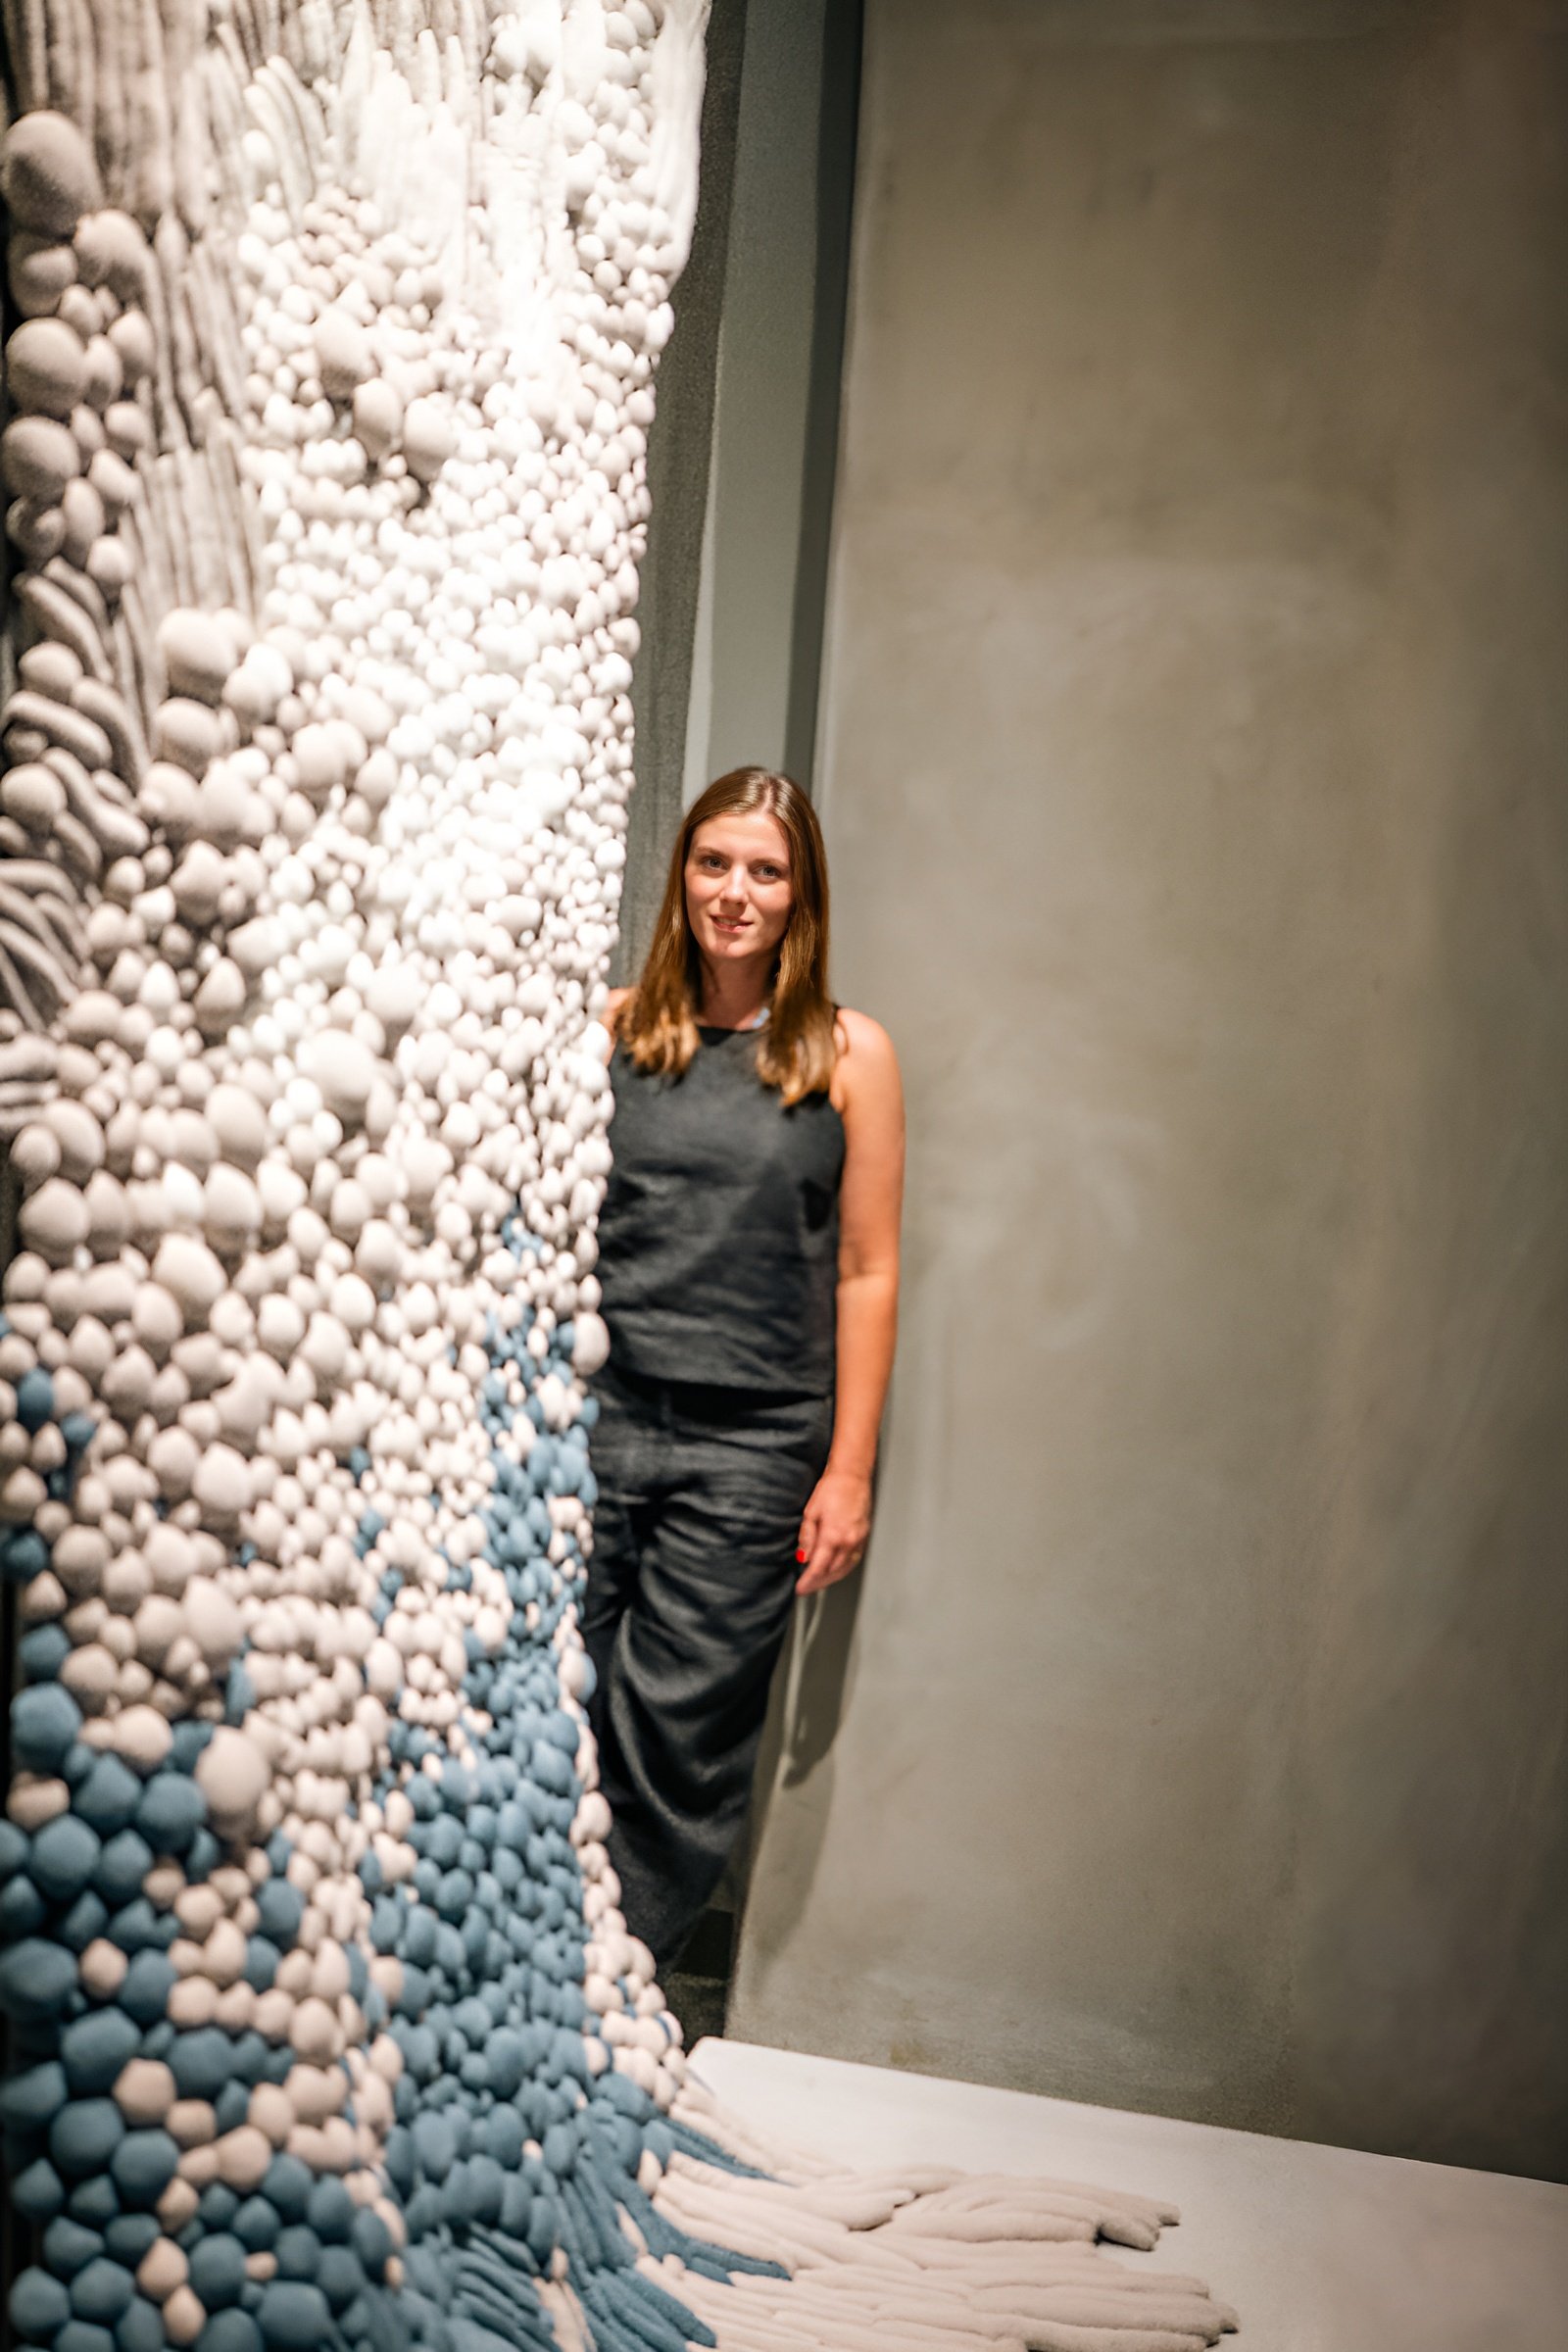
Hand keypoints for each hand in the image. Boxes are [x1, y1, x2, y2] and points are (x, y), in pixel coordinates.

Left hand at [795, 1465, 871, 1595]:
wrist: (852, 1476)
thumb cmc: (832, 1489)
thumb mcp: (811, 1512)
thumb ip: (807, 1538)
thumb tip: (803, 1557)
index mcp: (833, 1536)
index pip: (818, 1568)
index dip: (808, 1581)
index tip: (800, 1589)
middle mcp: (848, 1541)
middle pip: (832, 1572)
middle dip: (818, 1583)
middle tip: (807, 1588)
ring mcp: (858, 1540)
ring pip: (844, 1569)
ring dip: (830, 1578)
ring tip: (818, 1582)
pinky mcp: (864, 1537)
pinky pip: (853, 1560)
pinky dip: (843, 1569)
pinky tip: (835, 1570)